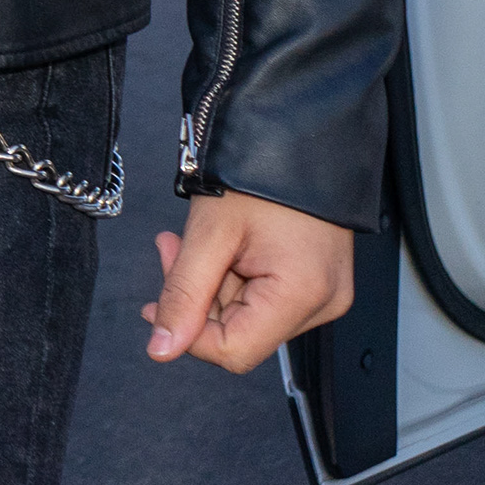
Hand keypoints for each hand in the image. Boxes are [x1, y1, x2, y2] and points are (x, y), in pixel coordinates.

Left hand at [144, 191, 354, 371]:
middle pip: (240, 334)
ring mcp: (326, 294)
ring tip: (205, 238)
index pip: (234, 352)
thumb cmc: (260, 171)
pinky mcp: (319, 283)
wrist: (297, 133)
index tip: (158, 302)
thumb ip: (183, 295)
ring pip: (248, 317)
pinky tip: (226, 245)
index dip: (189, 333)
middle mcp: (324, 304)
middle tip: (174, 248)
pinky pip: (266, 299)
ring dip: (214, 284)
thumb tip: (162, 350)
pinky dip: (236, 277)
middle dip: (198, 297)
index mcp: (303, 295)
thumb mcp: (209, 234)